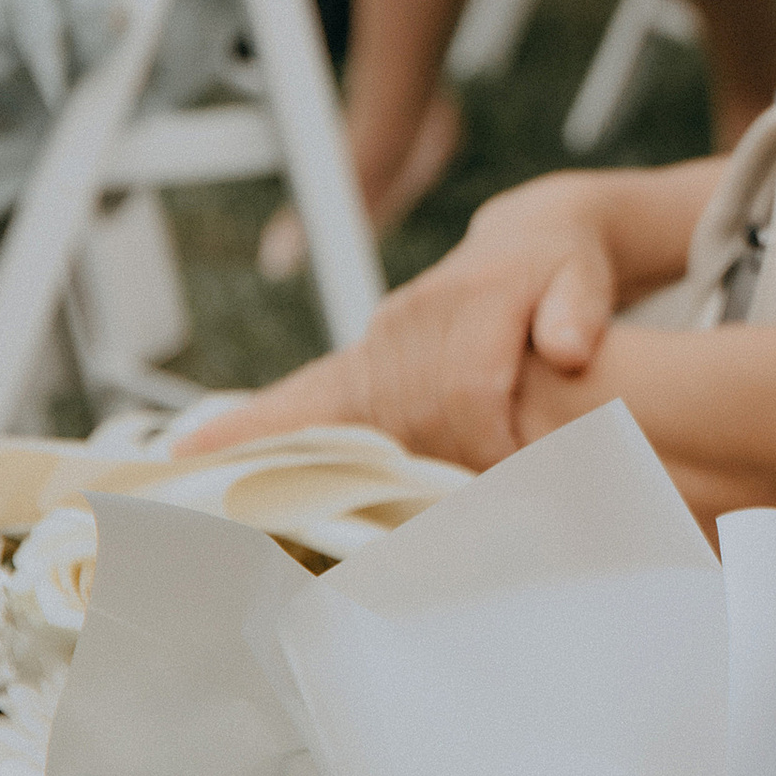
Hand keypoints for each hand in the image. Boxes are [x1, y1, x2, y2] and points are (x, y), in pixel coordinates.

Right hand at [182, 181, 623, 470]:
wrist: (528, 238)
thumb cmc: (564, 263)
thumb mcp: (584, 269)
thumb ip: (578, 305)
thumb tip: (569, 346)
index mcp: (472, 298)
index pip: (470, 390)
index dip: (485, 446)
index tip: (499, 496)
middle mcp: (413, 319)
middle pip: (405, 415)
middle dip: (412, 478)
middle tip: (404, 537)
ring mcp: (379, 341)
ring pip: (341, 413)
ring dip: (298, 462)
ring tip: (233, 508)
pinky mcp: (360, 362)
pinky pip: (301, 400)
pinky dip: (252, 430)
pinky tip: (191, 453)